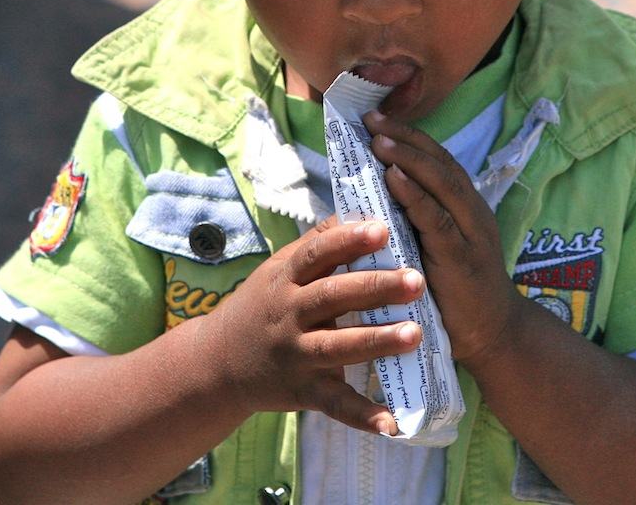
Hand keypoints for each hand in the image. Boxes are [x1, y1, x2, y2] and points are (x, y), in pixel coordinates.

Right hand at [201, 218, 423, 434]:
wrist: (218, 363)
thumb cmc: (264, 303)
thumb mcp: (279, 268)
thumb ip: (318, 243)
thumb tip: (359, 210)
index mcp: (285, 277)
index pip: (317, 253)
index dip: (348, 240)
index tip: (382, 229)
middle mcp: (289, 314)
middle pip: (334, 297)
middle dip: (377, 288)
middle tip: (417, 280)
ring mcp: (296, 355)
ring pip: (339, 348)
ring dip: (378, 342)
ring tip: (416, 334)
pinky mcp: (303, 392)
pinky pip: (335, 404)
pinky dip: (363, 416)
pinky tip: (393, 424)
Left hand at [363, 111, 524, 365]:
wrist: (493, 336)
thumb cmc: (455, 291)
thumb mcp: (436, 245)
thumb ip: (416, 218)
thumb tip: (371, 190)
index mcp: (465, 204)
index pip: (437, 158)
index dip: (408, 136)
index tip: (375, 118)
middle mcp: (472, 210)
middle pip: (439, 161)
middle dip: (404, 137)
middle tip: (371, 118)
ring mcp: (470, 232)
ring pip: (440, 183)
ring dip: (407, 158)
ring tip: (379, 140)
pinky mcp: (462, 258)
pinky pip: (437, 219)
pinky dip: (414, 195)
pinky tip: (393, 178)